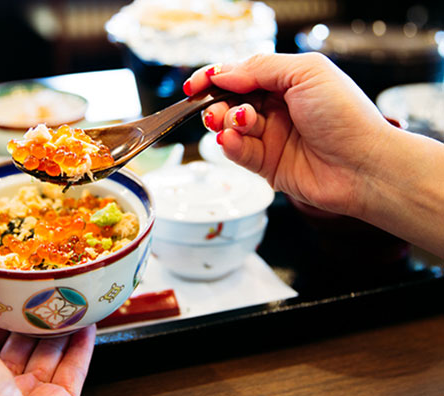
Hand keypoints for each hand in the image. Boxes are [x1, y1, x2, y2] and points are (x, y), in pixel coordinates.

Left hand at [0, 231, 95, 395]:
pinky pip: (75, 365)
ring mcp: (31, 391)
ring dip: (61, 318)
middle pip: (19, 332)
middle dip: (32, 304)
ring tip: (72, 287)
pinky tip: (90, 319)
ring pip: (49, 347)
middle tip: (46, 272)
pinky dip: (84, 341)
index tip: (8, 263)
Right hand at [184, 52, 392, 216]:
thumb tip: (223, 73)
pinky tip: (232, 140)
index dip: (214, 77)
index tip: (195, 85)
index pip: (240, 75)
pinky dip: (230, 145)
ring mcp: (271, 137)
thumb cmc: (346, 116)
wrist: (364, 165)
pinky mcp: (266, 165)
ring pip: (229, 127)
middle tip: (216, 110)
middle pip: (229, 101)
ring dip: (224, 123)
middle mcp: (276, 109)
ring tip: (235, 123)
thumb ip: (261, 67)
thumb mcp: (305, 73)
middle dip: (216, 103)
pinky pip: (237, 152)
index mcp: (286, 82)